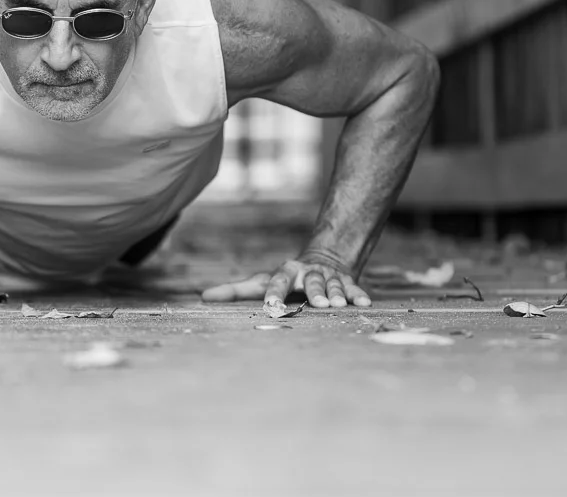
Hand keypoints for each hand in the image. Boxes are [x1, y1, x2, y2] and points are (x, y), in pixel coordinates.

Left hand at [200, 256, 370, 308]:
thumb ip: (234, 290)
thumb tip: (202, 296)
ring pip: (333, 283)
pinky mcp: (346, 281)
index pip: (276, 282)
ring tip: (340, 305)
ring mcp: (328, 276)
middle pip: (311, 281)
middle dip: (315, 291)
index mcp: (284, 273)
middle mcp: (307, 273)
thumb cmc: (284, 279)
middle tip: (318, 304)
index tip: (270, 306)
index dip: (274, 293)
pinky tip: (365, 304)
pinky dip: (358, 295)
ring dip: (337, 293)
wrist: (322, 260)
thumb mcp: (259, 282)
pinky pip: (354, 288)